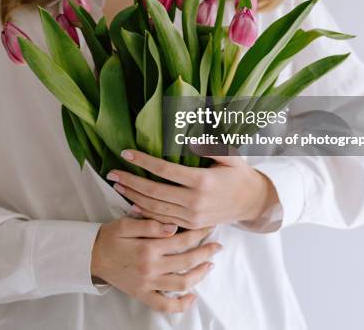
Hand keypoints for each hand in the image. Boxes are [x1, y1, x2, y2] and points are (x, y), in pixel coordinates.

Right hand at [90, 217, 221, 312]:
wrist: (90, 256)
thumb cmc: (109, 236)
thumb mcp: (126, 223)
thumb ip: (150, 224)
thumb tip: (173, 227)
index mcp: (149, 247)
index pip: (182, 240)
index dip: (198, 233)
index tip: (209, 226)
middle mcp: (152, 267)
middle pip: (187, 261)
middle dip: (205, 252)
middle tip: (217, 245)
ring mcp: (148, 284)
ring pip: (182, 284)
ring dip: (199, 275)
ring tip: (209, 265)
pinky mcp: (143, 295)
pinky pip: (165, 306)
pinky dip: (181, 304)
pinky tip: (192, 296)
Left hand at [105, 149, 279, 228]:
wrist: (252, 203)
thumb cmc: (239, 174)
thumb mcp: (229, 155)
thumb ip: (209, 146)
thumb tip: (188, 138)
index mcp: (202, 181)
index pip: (165, 170)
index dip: (143, 161)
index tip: (126, 152)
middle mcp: (195, 201)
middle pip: (154, 192)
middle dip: (130, 181)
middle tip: (111, 173)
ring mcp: (192, 217)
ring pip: (155, 208)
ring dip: (133, 197)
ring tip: (117, 186)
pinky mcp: (191, 226)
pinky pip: (163, 221)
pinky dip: (145, 213)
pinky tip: (131, 205)